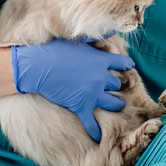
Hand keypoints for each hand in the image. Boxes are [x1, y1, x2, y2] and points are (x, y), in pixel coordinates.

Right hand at [11, 36, 133, 141]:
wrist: (39, 66)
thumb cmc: (56, 49)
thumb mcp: (80, 39)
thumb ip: (97, 36)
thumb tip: (111, 28)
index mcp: (103, 60)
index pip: (124, 64)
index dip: (126, 66)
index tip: (126, 67)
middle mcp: (102, 78)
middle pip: (118, 84)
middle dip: (118, 85)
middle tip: (116, 87)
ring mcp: (92, 93)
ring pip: (113, 103)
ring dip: (116, 104)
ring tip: (117, 105)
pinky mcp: (81, 106)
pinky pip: (92, 123)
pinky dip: (95, 131)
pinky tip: (98, 137)